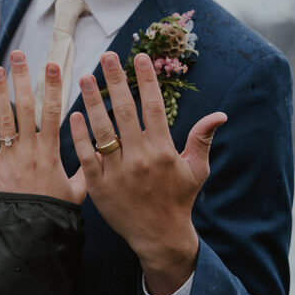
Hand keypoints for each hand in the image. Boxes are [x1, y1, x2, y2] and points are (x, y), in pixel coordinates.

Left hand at [0, 50, 86, 204]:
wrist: (30, 231)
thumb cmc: (53, 211)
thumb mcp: (77, 191)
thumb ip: (85, 170)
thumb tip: (97, 153)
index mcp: (51, 151)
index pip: (54, 112)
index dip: (53, 87)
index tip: (53, 65)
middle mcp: (30, 149)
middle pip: (26, 107)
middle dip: (23, 80)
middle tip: (20, 55)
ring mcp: (10, 156)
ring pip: (4, 119)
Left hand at [70, 51, 226, 294]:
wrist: (159, 237)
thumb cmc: (178, 199)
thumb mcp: (196, 170)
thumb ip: (202, 139)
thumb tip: (220, 115)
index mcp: (164, 151)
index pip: (153, 107)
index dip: (146, 81)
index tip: (138, 58)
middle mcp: (140, 158)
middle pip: (124, 111)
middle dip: (115, 81)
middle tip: (105, 57)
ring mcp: (118, 172)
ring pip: (102, 130)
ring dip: (92, 101)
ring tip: (85, 77)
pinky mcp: (99, 186)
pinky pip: (87, 155)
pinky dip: (80, 135)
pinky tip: (74, 115)